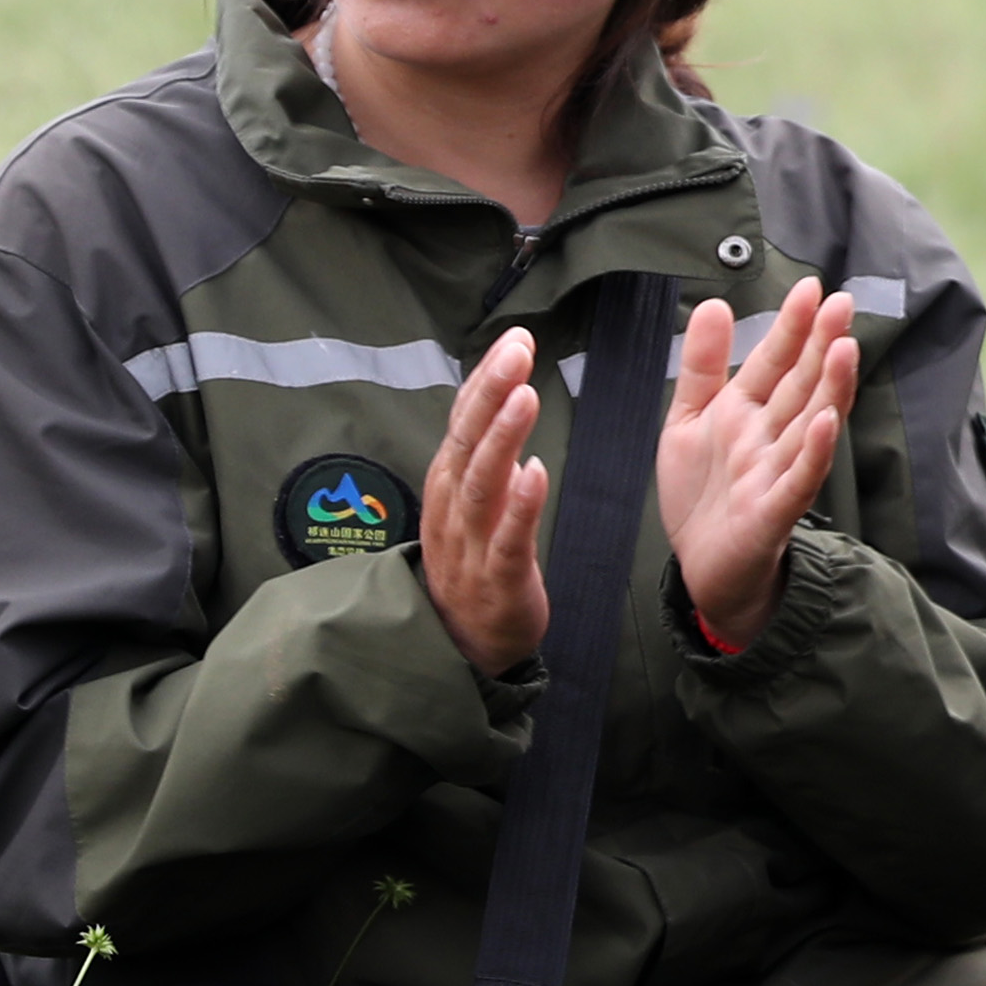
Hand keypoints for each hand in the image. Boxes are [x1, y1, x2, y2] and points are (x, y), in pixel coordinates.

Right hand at [418, 327, 549, 676]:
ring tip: (524, 397)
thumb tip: (497, 398)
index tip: (515, 338)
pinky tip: (537, 472)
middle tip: (518, 349)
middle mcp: (453, 510)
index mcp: (449, 487)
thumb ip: (481, 456)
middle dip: (492, 392)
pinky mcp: (498, 580)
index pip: (463, 424)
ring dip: (503, 438)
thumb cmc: (474, 567)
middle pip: (467, 442)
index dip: (486, 380)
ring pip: (482, 484)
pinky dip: (520, 504)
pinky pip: (509, 539)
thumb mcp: (472, 505)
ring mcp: (471, 546)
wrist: (464, 647)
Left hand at [660, 277, 857, 649]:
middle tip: (842, 304)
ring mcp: (776, 472)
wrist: (703, 567)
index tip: (813, 287)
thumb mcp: (688, 418)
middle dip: (821, 345)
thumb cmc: (702, 495)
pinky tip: (827, 424)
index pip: (775, 361)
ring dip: (830, 389)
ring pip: (810, 424)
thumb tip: (714, 303)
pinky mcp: (775, 512)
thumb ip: (701, 364)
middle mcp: (769, 437)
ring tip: (845, 349)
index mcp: (747, 412)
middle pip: (802, 385)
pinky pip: (799, 480)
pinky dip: (814, 453)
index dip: (792, 326)